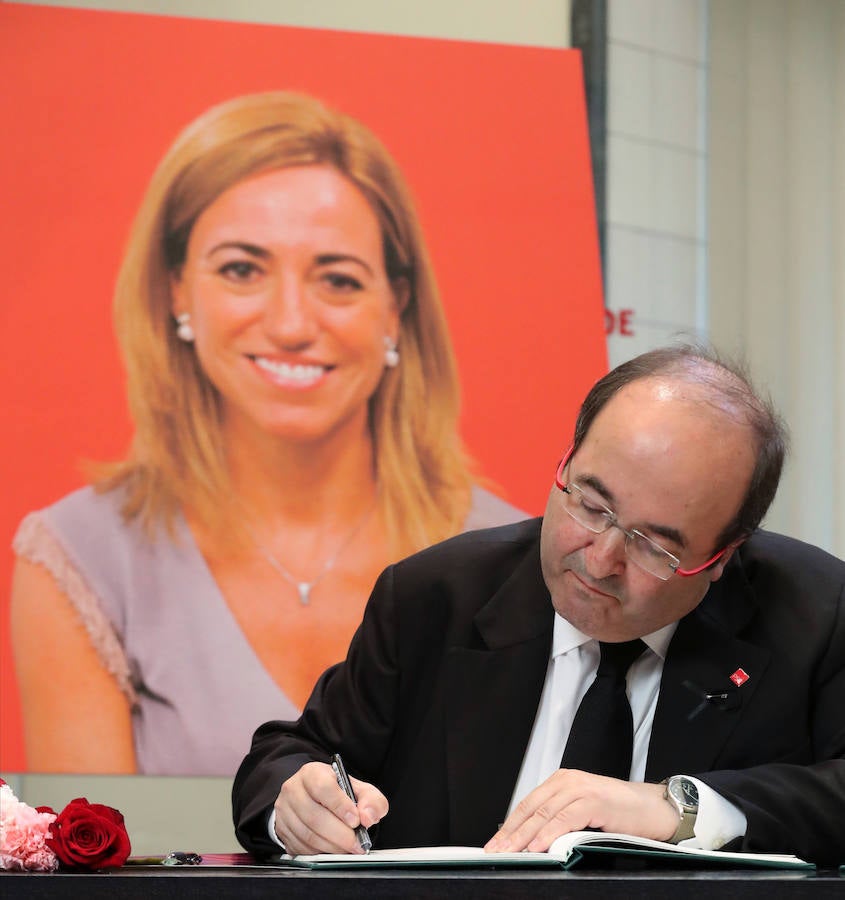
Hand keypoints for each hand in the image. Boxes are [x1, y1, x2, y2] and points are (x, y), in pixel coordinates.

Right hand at [273, 761, 387, 855]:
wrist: (314, 798)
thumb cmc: (338, 793)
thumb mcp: (358, 789)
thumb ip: (371, 800)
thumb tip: (368, 817)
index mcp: (312, 773)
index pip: (323, 787)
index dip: (340, 806)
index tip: (356, 821)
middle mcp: (293, 789)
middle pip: (314, 816)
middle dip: (340, 834)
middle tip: (357, 843)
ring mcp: (284, 811)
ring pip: (307, 835)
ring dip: (331, 846)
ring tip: (348, 848)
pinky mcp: (281, 830)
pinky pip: (300, 847)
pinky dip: (319, 852)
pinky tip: (332, 849)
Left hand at [484, 769, 676, 852]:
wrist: (655, 808)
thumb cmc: (621, 814)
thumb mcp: (584, 813)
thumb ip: (561, 820)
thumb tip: (532, 842)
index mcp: (562, 782)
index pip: (528, 804)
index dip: (509, 826)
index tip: (494, 844)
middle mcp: (568, 781)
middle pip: (531, 809)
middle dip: (510, 833)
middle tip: (494, 852)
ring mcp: (581, 788)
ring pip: (544, 813)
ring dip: (524, 836)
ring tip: (510, 853)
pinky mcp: (594, 800)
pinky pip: (565, 818)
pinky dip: (549, 833)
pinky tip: (538, 847)